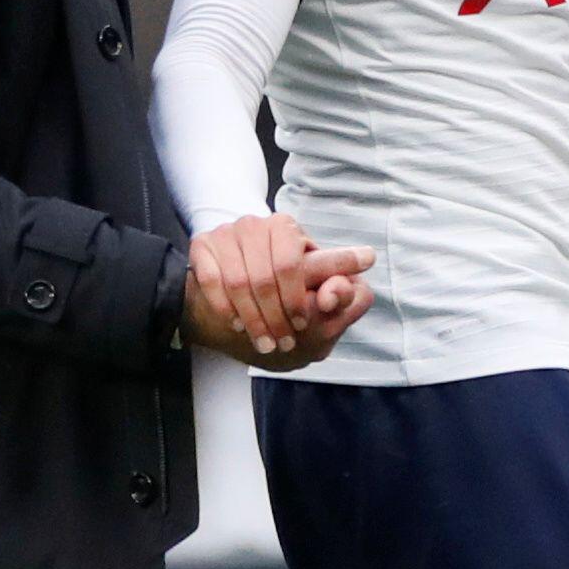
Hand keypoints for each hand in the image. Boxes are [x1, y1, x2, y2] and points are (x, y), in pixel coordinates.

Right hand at [186, 222, 373, 368]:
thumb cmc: (288, 283)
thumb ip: (347, 279)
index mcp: (286, 227)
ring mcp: (225, 234)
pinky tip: (238, 325)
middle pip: (263, 279)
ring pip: (237, 284)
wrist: (242, 282)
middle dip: (275, 317)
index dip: (296, 300)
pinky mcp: (202, 246)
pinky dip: (225, 307)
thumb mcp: (323, 285)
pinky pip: (211, 281)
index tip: (302, 325)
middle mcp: (254, 224)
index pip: (291, 264)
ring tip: (265, 343)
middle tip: (284, 343)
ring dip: (252, 320)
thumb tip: (366, 259)